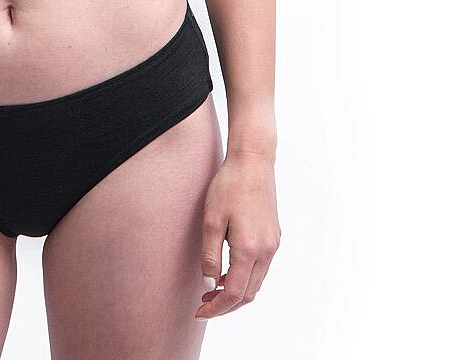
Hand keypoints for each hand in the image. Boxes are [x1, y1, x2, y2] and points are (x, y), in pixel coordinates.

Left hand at [196, 151, 279, 318]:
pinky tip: (228, 269)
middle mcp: (267, 251)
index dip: (216, 308)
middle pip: (248, 294)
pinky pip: (261, 267)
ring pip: (256, 282)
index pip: (234, 294)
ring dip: (236, 291)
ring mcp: (273, 244)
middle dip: (226, 304)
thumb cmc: (229, 186)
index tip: (199, 312)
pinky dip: (245, 277)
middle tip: (202, 303)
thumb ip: (210, 256)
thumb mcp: (211, 220)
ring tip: (212, 288)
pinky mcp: (274, 236)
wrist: (253, 160)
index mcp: (250, 249)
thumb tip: (209, 285)